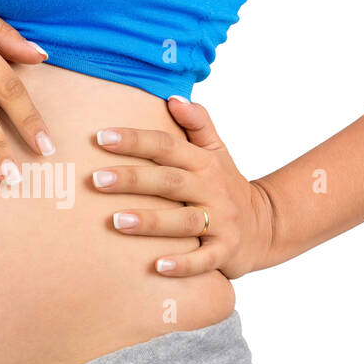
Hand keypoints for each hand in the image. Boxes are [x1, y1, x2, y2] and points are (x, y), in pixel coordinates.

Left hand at [90, 96, 274, 278]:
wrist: (266, 226)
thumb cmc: (226, 185)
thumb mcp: (217, 151)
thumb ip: (197, 122)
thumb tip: (173, 96)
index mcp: (204, 162)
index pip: (167, 146)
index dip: (136, 140)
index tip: (101, 137)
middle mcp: (212, 189)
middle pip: (169, 181)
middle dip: (133, 179)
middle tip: (97, 179)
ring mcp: (221, 222)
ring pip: (183, 221)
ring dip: (151, 222)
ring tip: (117, 222)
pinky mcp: (225, 251)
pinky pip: (203, 260)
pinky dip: (182, 264)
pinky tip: (157, 267)